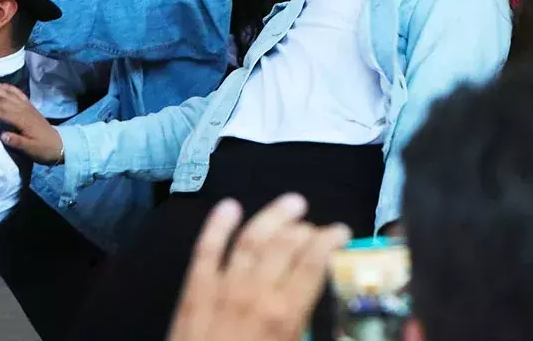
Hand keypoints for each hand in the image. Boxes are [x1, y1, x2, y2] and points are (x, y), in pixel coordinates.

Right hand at [0, 82, 63, 163]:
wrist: (60, 144)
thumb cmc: (43, 149)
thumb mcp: (31, 149)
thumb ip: (17, 142)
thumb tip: (2, 135)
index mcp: (22, 120)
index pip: (0, 113)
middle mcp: (23, 110)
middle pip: (1, 101)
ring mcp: (27, 107)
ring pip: (7, 95)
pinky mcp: (29, 106)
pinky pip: (17, 93)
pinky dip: (8, 88)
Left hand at [168, 193, 350, 340]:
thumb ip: (307, 328)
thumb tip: (333, 319)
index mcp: (284, 315)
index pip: (313, 263)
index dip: (329, 240)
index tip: (340, 232)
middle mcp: (254, 294)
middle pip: (284, 245)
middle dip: (304, 228)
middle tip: (316, 224)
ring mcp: (220, 289)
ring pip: (250, 239)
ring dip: (272, 216)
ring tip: (292, 203)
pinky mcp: (192, 291)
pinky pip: (205, 250)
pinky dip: (217, 225)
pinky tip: (230, 206)